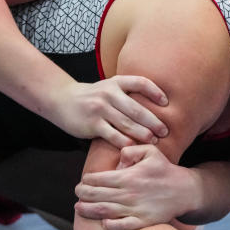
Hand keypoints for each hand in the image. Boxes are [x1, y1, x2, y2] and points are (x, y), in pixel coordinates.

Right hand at [50, 77, 168, 148]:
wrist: (62, 100)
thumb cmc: (93, 96)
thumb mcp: (109, 87)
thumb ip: (128, 92)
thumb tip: (156, 104)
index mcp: (116, 82)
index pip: (140, 83)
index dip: (155, 92)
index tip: (167, 103)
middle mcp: (109, 94)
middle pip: (136, 108)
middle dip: (153, 121)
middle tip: (165, 131)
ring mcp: (99, 109)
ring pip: (126, 123)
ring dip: (142, 133)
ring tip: (154, 140)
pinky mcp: (92, 124)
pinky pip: (112, 135)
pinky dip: (124, 141)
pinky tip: (133, 146)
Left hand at [74, 144, 194, 229]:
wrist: (184, 191)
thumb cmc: (164, 169)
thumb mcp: (150, 151)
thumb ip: (131, 150)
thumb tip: (118, 159)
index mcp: (128, 175)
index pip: (99, 179)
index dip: (87, 180)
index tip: (84, 182)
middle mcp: (129, 193)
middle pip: (97, 195)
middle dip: (83, 195)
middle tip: (77, 194)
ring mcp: (135, 209)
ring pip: (104, 212)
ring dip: (88, 210)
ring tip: (79, 208)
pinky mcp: (142, 222)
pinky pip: (122, 227)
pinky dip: (110, 226)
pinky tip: (103, 223)